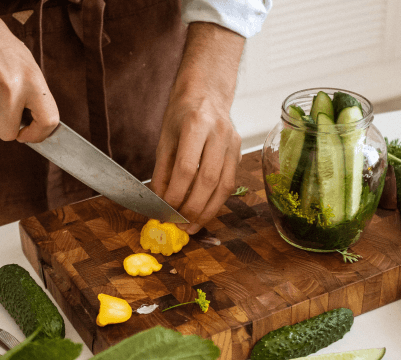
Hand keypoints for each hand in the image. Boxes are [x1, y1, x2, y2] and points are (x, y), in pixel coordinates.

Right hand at [0, 1, 57, 141]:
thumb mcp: (25, 62)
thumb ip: (32, 92)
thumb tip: (34, 121)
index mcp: (32, 80)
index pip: (47, 121)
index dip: (38, 134)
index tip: (29, 134)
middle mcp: (11, 90)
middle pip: (8, 134)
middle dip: (3, 125)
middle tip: (0, 109)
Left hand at [151, 23, 244, 234]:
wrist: (208, 91)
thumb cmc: (182, 112)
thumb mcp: (165, 137)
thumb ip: (163, 170)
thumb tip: (160, 201)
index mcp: (196, 124)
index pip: (187, 167)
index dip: (176, 193)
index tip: (165, 210)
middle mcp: (219, 133)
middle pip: (209, 180)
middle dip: (193, 208)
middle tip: (180, 225)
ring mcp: (233, 142)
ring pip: (224, 186)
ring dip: (208, 211)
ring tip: (193, 226)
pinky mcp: (239, 151)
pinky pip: (230, 182)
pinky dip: (217, 201)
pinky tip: (205, 212)